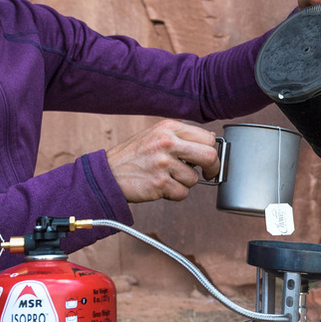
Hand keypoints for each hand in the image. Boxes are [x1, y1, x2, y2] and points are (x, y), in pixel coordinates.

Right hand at [105, 119, 220, 202]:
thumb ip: (181, 136)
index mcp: (168, 127)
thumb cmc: (133, 156)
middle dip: (212, 168)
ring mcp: (163, 163)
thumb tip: (211, 141)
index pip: (207, 138)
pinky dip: (174, 194)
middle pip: (209, 156)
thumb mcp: (156, 135)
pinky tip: (160, 186)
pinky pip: (182, 193)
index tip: (209, 160)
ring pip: (194, 179)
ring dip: (184, 183)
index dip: (212, 151)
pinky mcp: (159, 183)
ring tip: (166, 177)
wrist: (107, 174)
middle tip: (207, 174)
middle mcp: (167, 142)